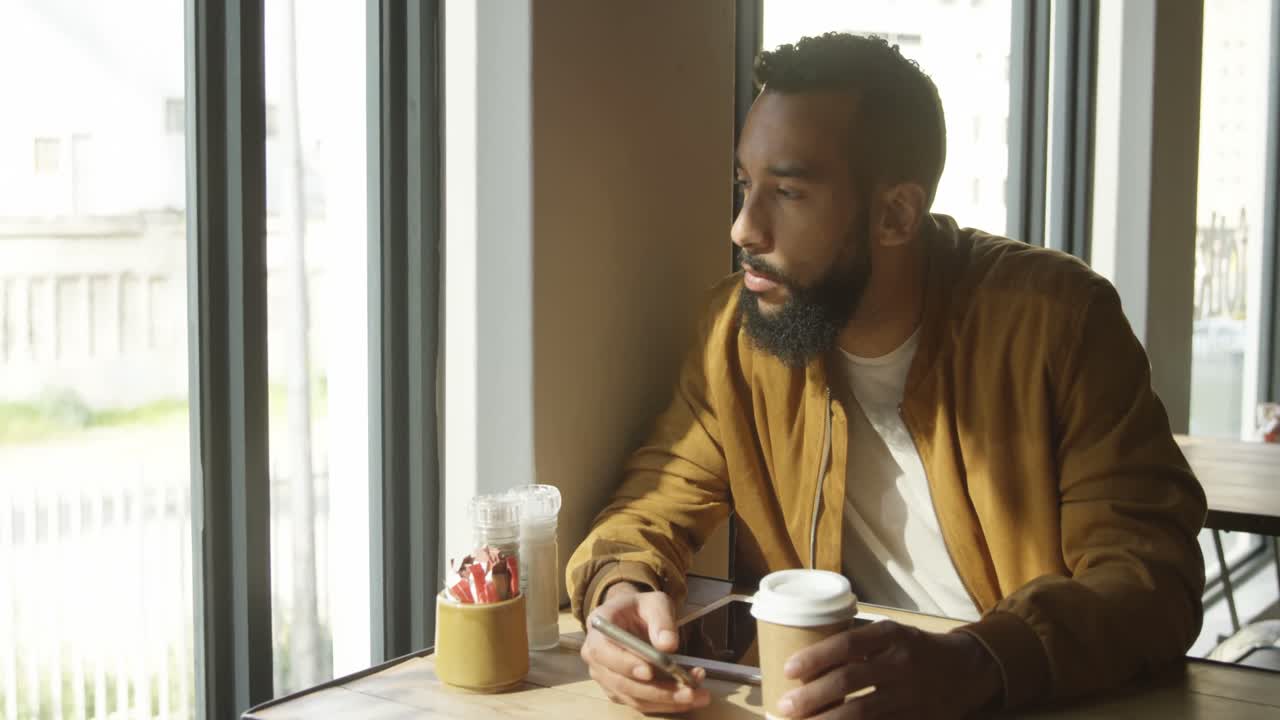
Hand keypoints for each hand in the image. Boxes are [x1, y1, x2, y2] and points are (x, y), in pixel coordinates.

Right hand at [580, 582, 709, 712]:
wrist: (631, 618)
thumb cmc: (640, 608)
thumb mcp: (654, 603)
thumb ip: (661, 620)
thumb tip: (668, 645)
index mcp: (599, 628)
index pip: (603, 651)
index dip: (624, 664)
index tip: (649, 671)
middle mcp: (596, 657)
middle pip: (621, 682)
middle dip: (657, 691)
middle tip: (689, 691)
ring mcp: (606, 678)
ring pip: (634, 698)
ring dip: (666, 701)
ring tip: (697, 696)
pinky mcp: (620, 692)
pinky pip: (642, 704)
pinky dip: (667, 703)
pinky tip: (690, 696)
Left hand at [777, 621, 1001, 718]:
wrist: (966, 670)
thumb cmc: (914, 650)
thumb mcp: (891, 636)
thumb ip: (858, 647)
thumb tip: (807, 666)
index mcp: (892, 636)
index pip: (847, 644)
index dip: (815, 657)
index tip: (788, 670)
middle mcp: (902, 663)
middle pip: (849, 680)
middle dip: (812, 696)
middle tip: (785, 706)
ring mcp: (911, 695)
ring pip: (862, 712)